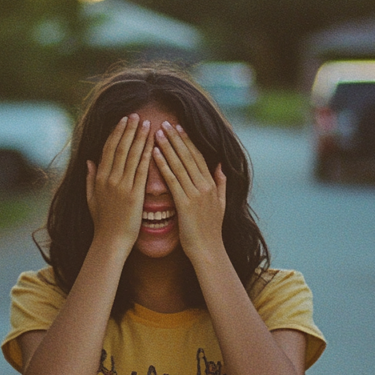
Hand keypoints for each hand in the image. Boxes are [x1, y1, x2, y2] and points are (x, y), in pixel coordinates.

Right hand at [86, 114, 153, 250]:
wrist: (111, 241)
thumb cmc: (103, 223)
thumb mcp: (91, 198)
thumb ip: (89, 178)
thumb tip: (88, 161)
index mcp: (99, 178)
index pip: (108, 149)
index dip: (116, 132)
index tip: (124, 120)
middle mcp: (109, 179)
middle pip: (120, 148)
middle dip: (129, 129)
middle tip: (136, 114)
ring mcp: (121, 186)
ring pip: (131, 155)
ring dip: (139, 137)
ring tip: (147, 123)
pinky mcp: (134, 195)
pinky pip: (141, 170)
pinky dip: (147, 155)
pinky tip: (153, 144)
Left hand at [154, 121, 226, 260]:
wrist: (208, 251)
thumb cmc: (210, 231)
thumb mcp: (221, 204)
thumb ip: (221, 183)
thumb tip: (220, 166)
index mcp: (212, 184)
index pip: (198, 156)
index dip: (188, 141)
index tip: (178, 127)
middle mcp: (205, 186)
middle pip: (188, 156)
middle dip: (176, 138)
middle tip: (164, 123)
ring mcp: (195, 194)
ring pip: (179, 164)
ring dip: (167, 146)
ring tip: (156, 133)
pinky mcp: (185, 204)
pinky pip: (172, 180)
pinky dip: (163, 164)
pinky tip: (154, 153)